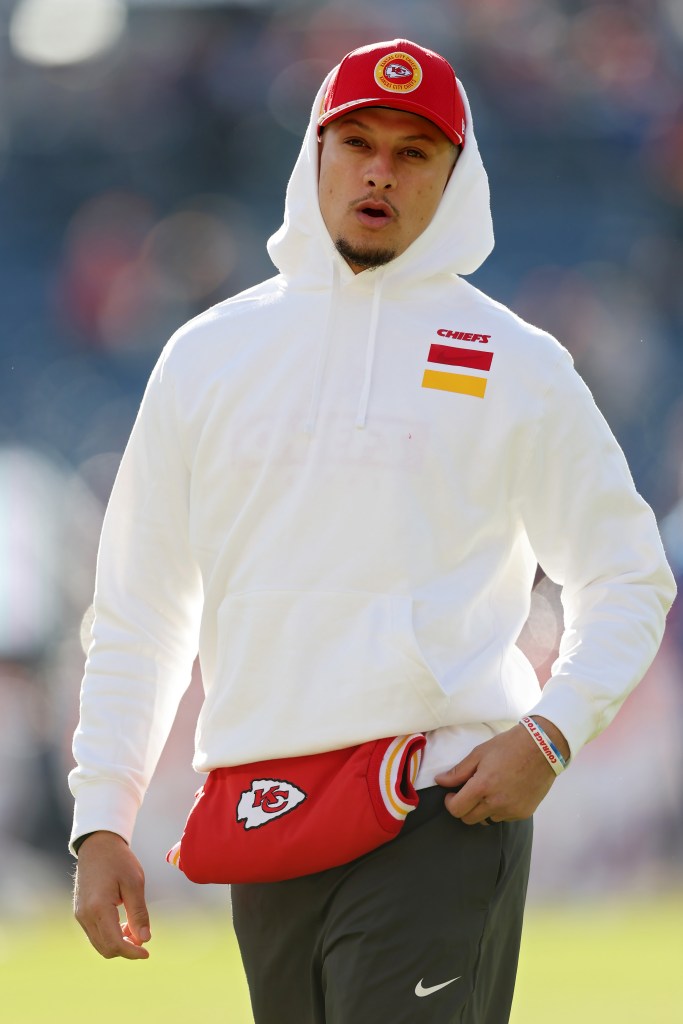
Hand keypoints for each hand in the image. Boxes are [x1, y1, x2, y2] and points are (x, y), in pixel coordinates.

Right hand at [73, 831, 151, 959]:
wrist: (97, 844)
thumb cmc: (118, 860)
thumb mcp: (134, 882)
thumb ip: (139, 912)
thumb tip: (144, 939)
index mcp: (98, 908)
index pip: (114, 943)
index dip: (132, 952)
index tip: (147, 953)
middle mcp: (85, 916)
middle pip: (106, 948)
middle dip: (126, 949)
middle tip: (143, 937)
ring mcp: (80, 915)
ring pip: (99, 944)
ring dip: (118, 943)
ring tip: (134, 927)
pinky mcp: (80, 912)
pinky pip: (95, 934)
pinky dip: (109, 935)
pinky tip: (123, 923)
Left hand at [434, 718, 568, 824]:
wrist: (543, 748)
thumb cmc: (509, 746)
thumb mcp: (480, 753)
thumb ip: (459, 771)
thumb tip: (440, 781)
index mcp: (482, 786)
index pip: (456, 810)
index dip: (450, 803)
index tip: (452, 794)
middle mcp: (496, 803)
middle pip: (469, 819)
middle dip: (463, 808)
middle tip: (468, 792)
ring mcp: (511, 810)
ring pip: (487, 820)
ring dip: (482, 810)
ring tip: (489, 791)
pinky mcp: (524, 813)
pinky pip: (504, 818)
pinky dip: (500, 809)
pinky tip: (505, 793)